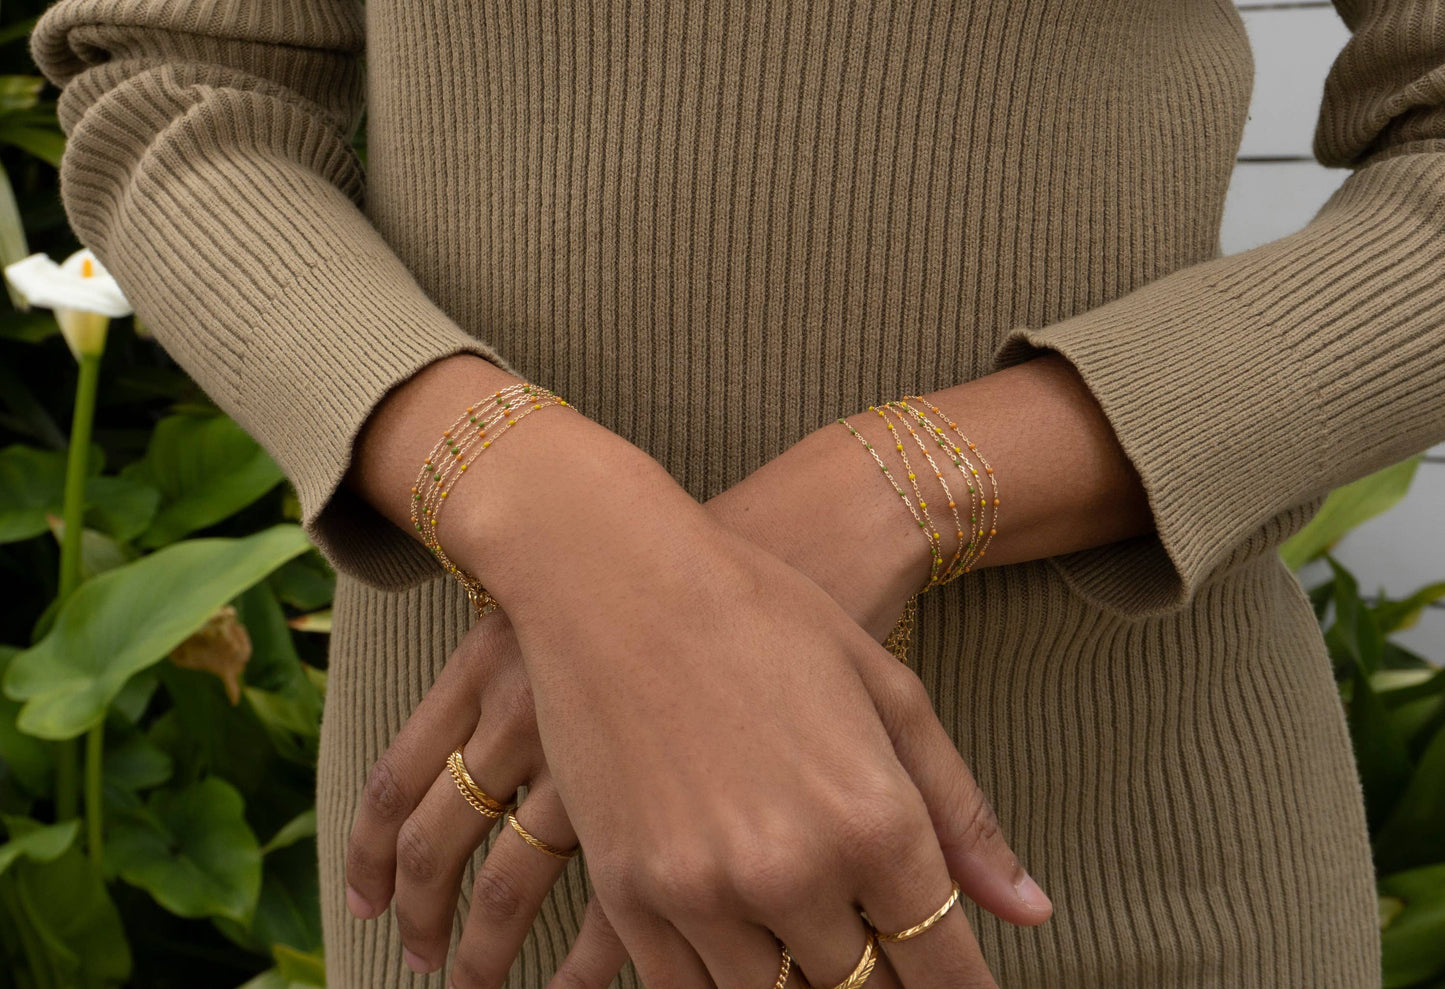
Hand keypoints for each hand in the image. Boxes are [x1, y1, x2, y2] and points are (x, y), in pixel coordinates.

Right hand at [344, 414, 1050, 987]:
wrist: (617, 576)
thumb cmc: (764, 616)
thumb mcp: (887, 692)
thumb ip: (960, 813)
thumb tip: (1030, 911)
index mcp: (873, 820)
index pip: (940, 967)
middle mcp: (791, 872)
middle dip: (881, 984)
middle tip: (883, 958)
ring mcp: (699, 889)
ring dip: (801, 984)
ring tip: (814, 945)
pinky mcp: (625, 891)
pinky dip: (721, 983)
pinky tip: (742, 949)